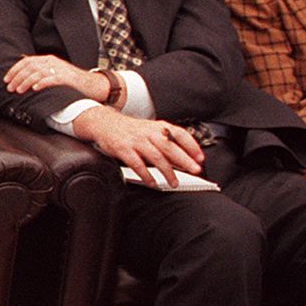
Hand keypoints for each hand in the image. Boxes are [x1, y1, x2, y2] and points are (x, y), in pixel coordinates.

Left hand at [4, 53, 109, 100]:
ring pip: (38, 73)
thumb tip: (24, 75)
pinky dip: (42, 83)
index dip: (14, 70)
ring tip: (18, 90)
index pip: (26, 61)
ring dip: (26, 82)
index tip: (6, 79)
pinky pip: (52, 79)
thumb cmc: (71, 82)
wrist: (91, 84)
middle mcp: (52, 62)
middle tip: (9, 88)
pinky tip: (35, 89)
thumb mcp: (53, 73)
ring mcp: (60, 69)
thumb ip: (40, 72)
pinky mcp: (67, 78)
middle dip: (17, 77)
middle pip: (30, 67)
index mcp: (47, 60)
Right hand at [71, 106, 203, 187]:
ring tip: (174, 182)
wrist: (105, 123)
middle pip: (170, 147)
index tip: (200, 158)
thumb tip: (185, 158)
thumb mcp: (151, 130)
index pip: (180, 134)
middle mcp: (149, 133)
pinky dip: (146, 175)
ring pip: (156, 157)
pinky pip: (137, 164)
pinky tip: (152, 182)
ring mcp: (136, 141)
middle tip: (195, 170)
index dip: (192, 146)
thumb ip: (167, 142)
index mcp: (158, 127)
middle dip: (184, 160)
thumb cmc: (131, 130)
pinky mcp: (124, 149)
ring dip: (167, 172)